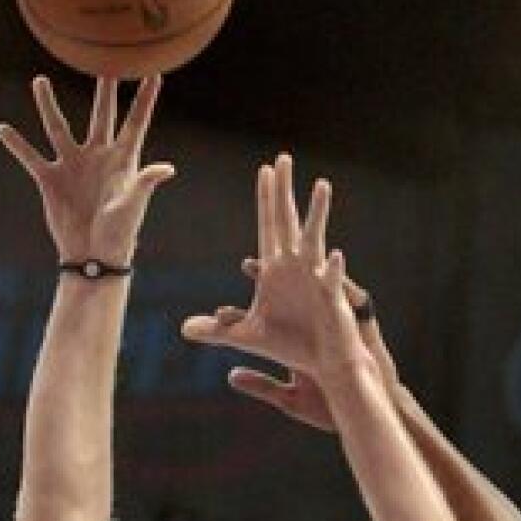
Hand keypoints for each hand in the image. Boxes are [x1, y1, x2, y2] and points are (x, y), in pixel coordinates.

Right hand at [0, 75, 174, 263]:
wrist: (92, 257)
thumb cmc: (119, 234)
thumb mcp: (132, 206)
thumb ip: (145, 183)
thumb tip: (166, 168)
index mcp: (122, 160)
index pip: (136, 122)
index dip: (145, 98)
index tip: (155, 71)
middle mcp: (97, 156)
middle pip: (101, 113)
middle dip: (103, 88)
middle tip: (104, 58)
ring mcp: (73, 165)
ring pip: (58, 127)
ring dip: (47, 105)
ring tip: (38, 80)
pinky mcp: (50, 179)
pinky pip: (30, 157)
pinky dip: (16, 144)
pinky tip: (3, 129)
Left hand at [182, 153, 338, 374]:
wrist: (325, 363)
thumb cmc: (293, 345)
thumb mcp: (248, 338)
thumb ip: (218, 331)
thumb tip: (184, 330)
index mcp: (276, 271)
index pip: (268, 227)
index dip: (266, 199)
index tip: (263, 170)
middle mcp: (296, 268)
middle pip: (288, 222)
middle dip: (284, 191)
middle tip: (282, 157)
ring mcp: (316, 280)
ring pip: (315, 242)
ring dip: (317, 214)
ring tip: (321, 185)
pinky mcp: (332, 301)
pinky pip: (333, 283)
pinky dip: (334, 271)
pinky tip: (335, 257)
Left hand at [226, 259, 398, 433]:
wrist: (363, 409)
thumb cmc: (328, 406)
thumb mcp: (290, 399)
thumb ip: (261, 385)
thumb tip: (231, 376)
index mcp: (293, 343)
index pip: (264, 324)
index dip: (243, 317)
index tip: (221, 316)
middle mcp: (310, 325)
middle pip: (286, 296)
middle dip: (270, 278)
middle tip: (246, 266)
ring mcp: (332, 319)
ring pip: (315, 286)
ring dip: (305, 265)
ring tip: (291, 248)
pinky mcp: (354, 319)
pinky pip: (347, 292)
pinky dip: (339, 275)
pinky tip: (334, 257)